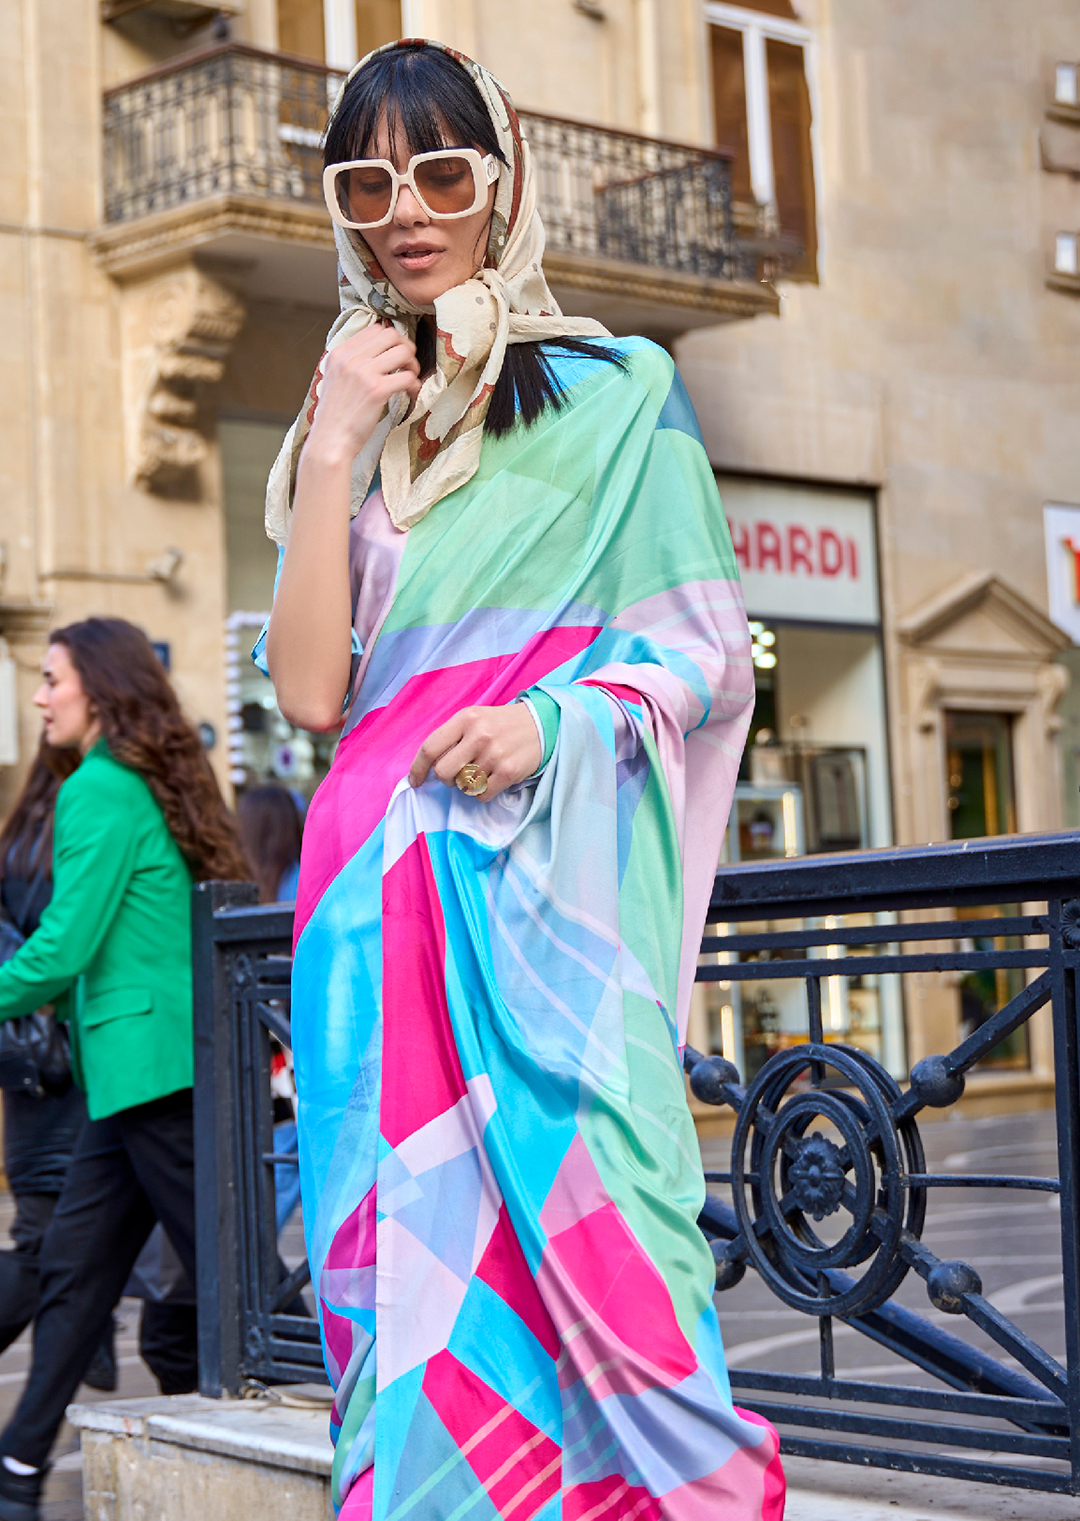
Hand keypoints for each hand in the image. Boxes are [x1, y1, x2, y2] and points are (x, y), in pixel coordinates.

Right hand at [304, 325, 420, 465]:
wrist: (330, 442)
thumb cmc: (336, 416)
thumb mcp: (335, 379)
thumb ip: (351, 363)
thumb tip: (378, 351)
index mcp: (339, 353)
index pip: (375, 329)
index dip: (392, 340)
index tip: (396, 355)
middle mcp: (350, 358)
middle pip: (392, 335)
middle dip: (406, 348)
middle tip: (408, 365)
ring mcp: (363, 373)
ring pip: (403, 352)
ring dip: (413, 365)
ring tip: (410, 379)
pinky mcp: (376, 390)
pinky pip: (407, 377)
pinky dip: (414, 385)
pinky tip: (410, 393)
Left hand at [409, 703, 541, 801]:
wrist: (541, 725)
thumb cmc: (500, 725)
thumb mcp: (474, 719)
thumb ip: (452, 737)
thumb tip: (428, 767)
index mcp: (465, 719)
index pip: (430, 747)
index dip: (418, 768)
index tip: (416, 781)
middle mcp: (478, 735)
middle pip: (443, 772)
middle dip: (447, 778)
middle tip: (458, 773)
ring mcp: (494, 754)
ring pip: (463, 786)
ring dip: (468, 784)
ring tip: (482, 771)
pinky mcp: (508, 771)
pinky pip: (481, 795)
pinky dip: (483, 792)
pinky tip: (493, 778)